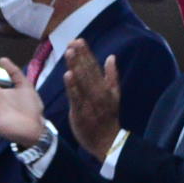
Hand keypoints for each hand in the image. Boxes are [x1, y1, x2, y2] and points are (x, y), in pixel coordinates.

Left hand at [62, 43, 121, 158]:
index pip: (94, 67)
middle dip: (80, 56)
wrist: (107, 142)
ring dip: (76, 66)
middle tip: (72, 42)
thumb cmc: (108, 117)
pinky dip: (73, 87)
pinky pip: (76, 98)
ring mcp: (90, 102)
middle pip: (87, 71)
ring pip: (82, 82)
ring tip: (69, 52)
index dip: (86, 53)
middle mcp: (98, 92)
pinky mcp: (81, 113)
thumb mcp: (115, 95)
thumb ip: (112, 75)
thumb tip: (111, 57)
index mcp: (105, 87)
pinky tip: (68, 75)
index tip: (79, 41)